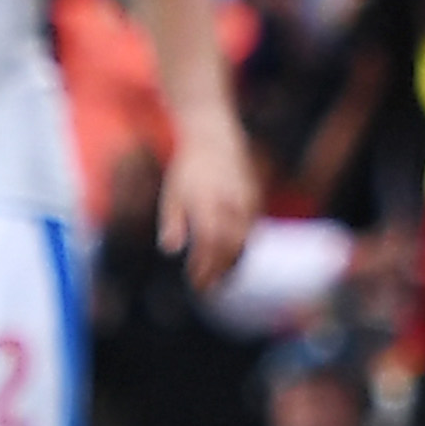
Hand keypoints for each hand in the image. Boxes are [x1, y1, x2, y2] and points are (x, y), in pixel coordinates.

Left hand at [154, 111, 260, 288]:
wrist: (214, 138)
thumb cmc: (188, 169)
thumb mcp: (172, 194)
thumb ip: (173, 222)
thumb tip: (170, 250)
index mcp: (207, 203)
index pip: (209, 245)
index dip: (204, 267)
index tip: (195, 283)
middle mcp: (229, 204)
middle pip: (229, 248)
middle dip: (218, 271)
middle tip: (207, 287)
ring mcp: (245, 202)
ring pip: (243, 241)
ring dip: (231, 263)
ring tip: (218, 277)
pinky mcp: (255, 199)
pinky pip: (251, 230)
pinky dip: (241, 247)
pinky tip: (229, 256)